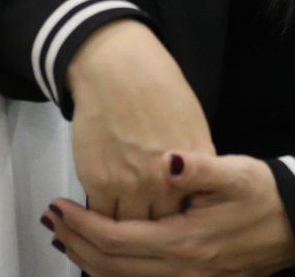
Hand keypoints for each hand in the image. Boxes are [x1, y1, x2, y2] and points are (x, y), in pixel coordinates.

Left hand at [43, 152, 294, 276]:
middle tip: (52, 221)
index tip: (58, 206)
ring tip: (66, 238)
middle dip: (75, 244)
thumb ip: (199, 168)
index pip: (117, 240)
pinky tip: (102, 258)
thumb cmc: (265, 194)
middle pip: (110, 268)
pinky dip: (114, 272)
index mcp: (185, 242)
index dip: (82, 225)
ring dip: (89, 261)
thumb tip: (168, 159)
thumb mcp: (236, 172)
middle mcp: (181, 271)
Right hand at [67, 18, 213, 219]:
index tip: (176, 210)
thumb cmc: (155, 85)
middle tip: (148, 212)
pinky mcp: (99, 182)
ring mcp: (130, 184)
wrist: (114, 67)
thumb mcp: (193, 123)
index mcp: (194, 164)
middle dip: (157, 221)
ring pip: (132, 228)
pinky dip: (104, 216)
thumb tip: (195, 187)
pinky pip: (103, 217)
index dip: (184, 212)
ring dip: (129, 222)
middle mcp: (165, 180)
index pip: (194, 208)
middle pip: (164, 224)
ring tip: (127, 208)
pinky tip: (106, 205)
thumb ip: (196, 161)